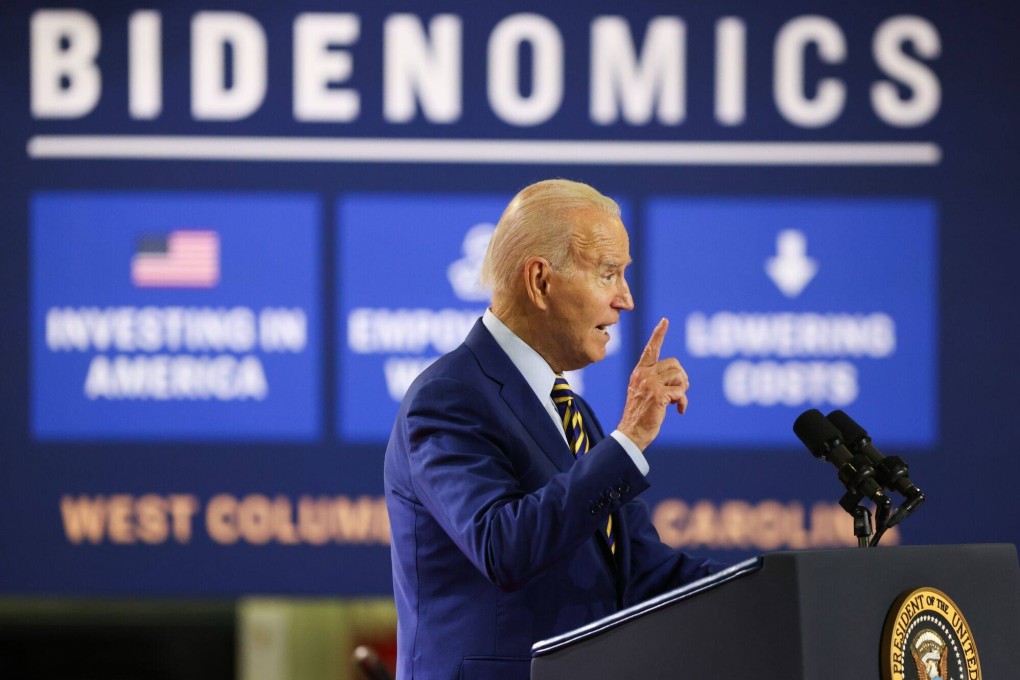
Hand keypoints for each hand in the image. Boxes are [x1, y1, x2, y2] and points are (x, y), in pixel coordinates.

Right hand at [617, 318, 688, 450]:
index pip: (650, 349)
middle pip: (674, 364)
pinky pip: (681, 392)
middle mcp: (643, 375)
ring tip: (677, 402)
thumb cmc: (640, 415)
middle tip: (679, 392)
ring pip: (679, 377)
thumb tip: (680, 377)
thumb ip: (656, 381)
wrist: (632, 432)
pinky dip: (683, 402)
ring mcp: (650, 384)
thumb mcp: (644, 392)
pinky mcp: (658, 395)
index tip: (665, 321)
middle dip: (682, 378)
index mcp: (639, 372)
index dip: (659, 334)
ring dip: (683, 391)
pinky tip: (679, 411)